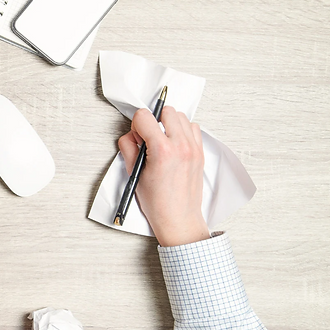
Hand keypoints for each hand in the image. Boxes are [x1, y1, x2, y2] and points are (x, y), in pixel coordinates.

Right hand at [118, 106, 209, 246]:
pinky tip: (173, 143)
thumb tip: (130, 136)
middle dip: (153, 120)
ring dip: (168, 123)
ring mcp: (194, 148)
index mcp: (162, 151)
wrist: (179, 218)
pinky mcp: (200, 153)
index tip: (137, 136)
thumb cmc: (158, 202)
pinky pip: (193, 128)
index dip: (136, 124)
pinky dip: (182, 130)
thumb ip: (129, 149)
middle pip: (166, 111)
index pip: (145, 116)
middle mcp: (181, 146)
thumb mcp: (135, 174)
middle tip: (148, 137)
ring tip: (161, 140)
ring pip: (181, 117)